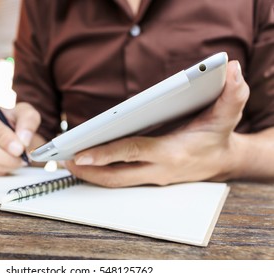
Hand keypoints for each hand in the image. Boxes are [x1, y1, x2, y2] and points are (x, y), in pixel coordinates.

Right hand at [0, 101, 40, 174]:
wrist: (10, 136)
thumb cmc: (13, 121)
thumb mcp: (25, 113)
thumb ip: (28, 121)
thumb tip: (23, 139)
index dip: (1, 135)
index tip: (18, 147)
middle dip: (5, 155)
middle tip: (23, 158)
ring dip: (5, 164)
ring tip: (19, 159)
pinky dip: (0, 170)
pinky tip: (7, 163)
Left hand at [65, 61, 249, 186]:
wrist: (223, 162)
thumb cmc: (218, 138)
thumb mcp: (228, 115)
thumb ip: (233, 94)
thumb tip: (233, 69)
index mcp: (171, 153)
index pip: (133, 152)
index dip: (106, 154)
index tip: (80, 154)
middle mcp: (157, 170)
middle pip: (116, 176)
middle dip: (88, 171)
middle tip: (63, 160)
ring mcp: (151, 177)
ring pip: (115, 181)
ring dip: (91, 174)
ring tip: (68, 161)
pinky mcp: (147, 177)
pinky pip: (120, 178)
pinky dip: (101, 172)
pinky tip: (87, 163)